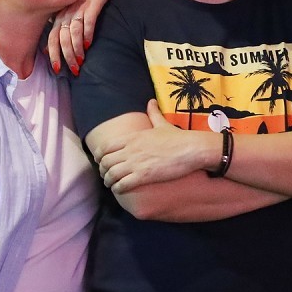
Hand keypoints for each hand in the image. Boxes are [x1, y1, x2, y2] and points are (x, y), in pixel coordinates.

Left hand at [48, 0, 110, 73]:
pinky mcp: (91, 6)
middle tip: (73, 70)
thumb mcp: (66, 15)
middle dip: (67, 56)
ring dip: (77, 49)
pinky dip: (87, 34)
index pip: (52, 39)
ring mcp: (78, 10)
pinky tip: (88, 44)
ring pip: (74, 33)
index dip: (53, 54)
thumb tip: (46, 51)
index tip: (57, 69)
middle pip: (63, 39)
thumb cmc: (81, 1)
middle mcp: (66, 15)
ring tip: (81, 61)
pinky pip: (88, 22)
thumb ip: (58, 31)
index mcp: (58, 18)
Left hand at [98, 101, 212, 192]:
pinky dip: (118, 188)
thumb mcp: (162, 124)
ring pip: (111, 174)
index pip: (105, 147)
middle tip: (106, 175)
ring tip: (111, 184)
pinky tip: (119, 190)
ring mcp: (136, 163)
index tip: (100, 161)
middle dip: (102, 170)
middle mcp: (130, 149)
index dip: (99, 156)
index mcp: (132, 137)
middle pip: (105, 162)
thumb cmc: (178, 138)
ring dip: (108, 181)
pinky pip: (122, 184)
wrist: (191, 149)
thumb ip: (154, 114)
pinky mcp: (143, 175)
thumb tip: (151, 101)